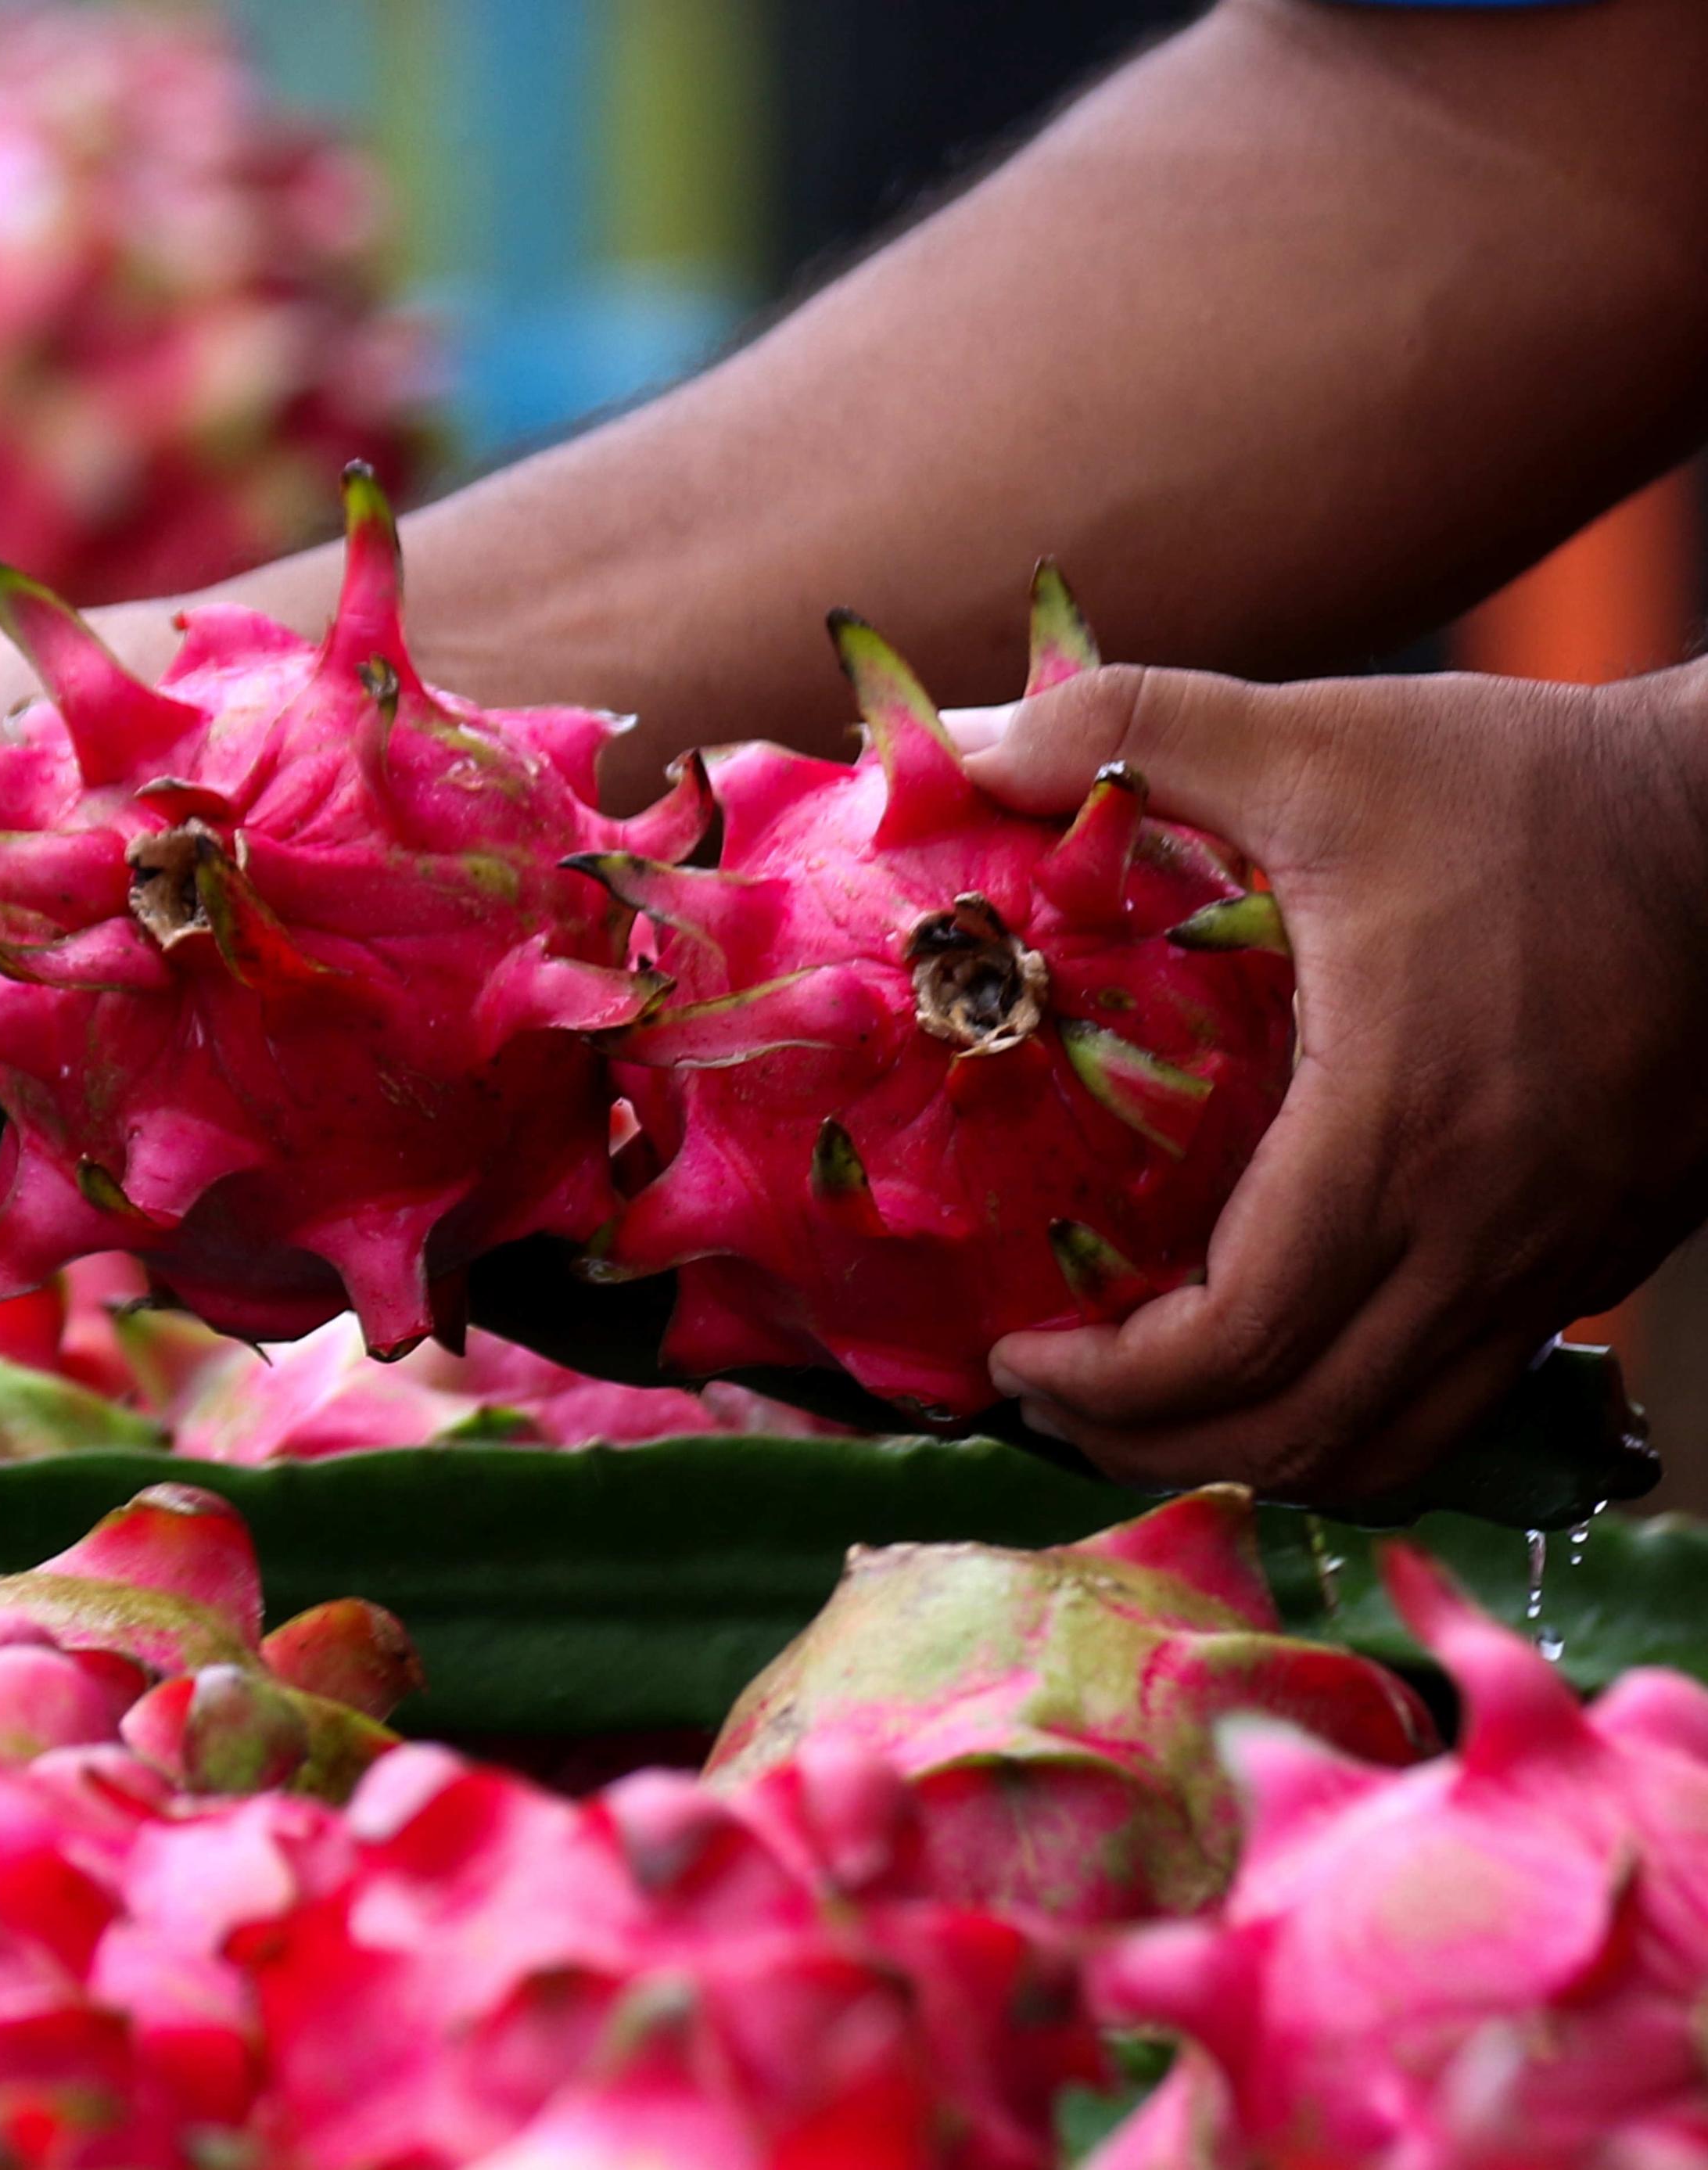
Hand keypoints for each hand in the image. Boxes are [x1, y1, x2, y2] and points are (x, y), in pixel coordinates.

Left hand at [953, 657, 1707, 1500]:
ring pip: (1395, 1443)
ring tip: (1151, 1409)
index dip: (1106, 1386)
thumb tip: (957, 742)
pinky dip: (1360, 1415)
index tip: (1011, 1357)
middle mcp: (1482, 1235)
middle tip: (1047, 1402)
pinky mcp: (1603, 1253)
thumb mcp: (1322, 741)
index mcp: (1394, 1137)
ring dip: (1257, 1450)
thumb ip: (1130, 730)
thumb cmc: (1537, 788)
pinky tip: (1290, 1359)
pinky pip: (1466, 1395)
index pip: (1233, 1348)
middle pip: (1298, 1430)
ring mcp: (1554, 1260)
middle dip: (1151, 1442)